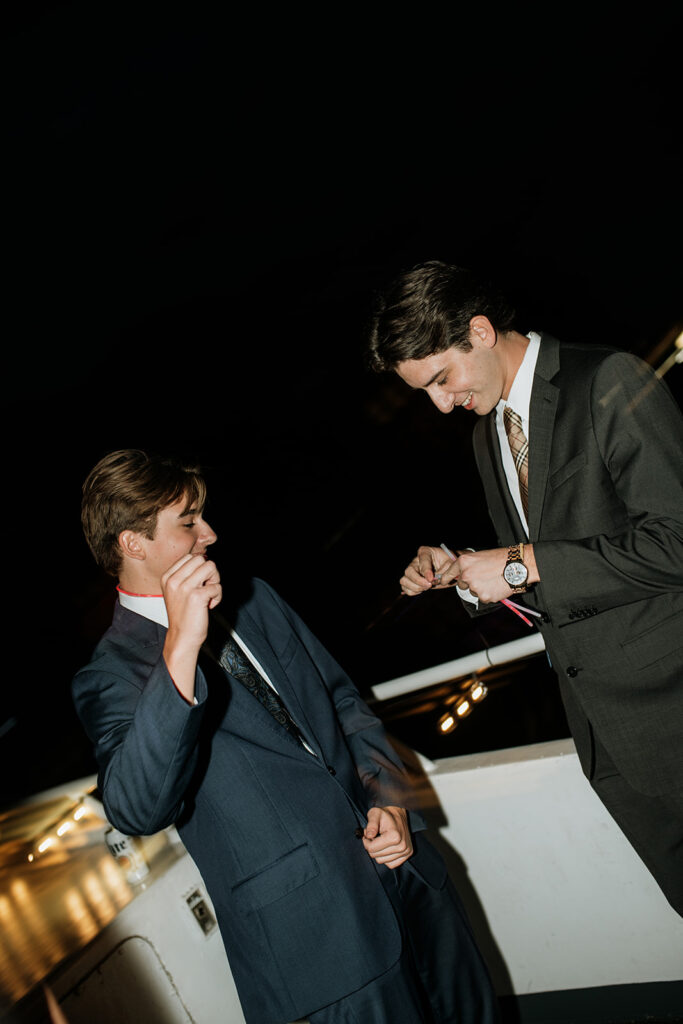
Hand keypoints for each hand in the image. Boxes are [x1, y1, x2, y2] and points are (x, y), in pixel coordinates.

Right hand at [161, 554, 221, 701]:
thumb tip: (205, 559)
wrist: (182, 638)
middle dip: (209, 572)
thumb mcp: (177, 591)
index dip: (200, 568)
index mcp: (167, 576)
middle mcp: (173, 580)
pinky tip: (210, 606)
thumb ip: (186, 575)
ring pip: (211, 567)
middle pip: (201, 559)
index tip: (198, 584)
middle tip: (206, 588)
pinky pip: (217, 586)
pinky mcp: (196, 596)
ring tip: (209, 595)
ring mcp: (184, 587)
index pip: (190, 557)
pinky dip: (218, 596)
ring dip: (215, 581)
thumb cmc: (183, 615)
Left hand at [362, 806, 412, 868]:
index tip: (367, 834)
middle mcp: (402, 846)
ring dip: (378, 852)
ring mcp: (406, 852)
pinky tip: (386, 847)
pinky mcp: (407, 855)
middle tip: (373, 836)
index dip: (365, 841)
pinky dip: (386, 857)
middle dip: (371, 847)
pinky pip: (390, 864)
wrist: (398, 815)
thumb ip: (371, 824)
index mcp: (395, 836)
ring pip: (382, 861)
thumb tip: (368, 836)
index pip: (371, 849)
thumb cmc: (385, 814)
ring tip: (380, 840)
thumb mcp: (375, 813)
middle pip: (376, 856)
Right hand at [400, 546, 459, 595]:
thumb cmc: (450, 564)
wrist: (450, 570)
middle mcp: (416, 561)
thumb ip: (443, 571)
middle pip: (409, 571)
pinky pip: (405, 587)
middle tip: (429, 585)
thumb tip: (433, 580)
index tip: (431, 579)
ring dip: (415, 587)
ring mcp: (412, 571)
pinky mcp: (411, 580)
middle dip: (418, 581)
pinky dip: (412, 591)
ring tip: (426, 588)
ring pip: (404, 580)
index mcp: (426, 552)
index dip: (425, 571)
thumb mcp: (451, 564)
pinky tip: (422, 590)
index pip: (422, 561)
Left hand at [454, 545, 537, 602]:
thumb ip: (468, 566)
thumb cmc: (500, 558)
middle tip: (483, 577)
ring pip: (473, 591)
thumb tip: (461, 574)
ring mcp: (474, 587)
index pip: (449, 573)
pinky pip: (483, 598)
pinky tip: (496, 586)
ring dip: (480, 588)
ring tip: (492, 579)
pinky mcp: (483, 597)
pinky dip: (489, 594)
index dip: (446, 578)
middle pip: (462, 584)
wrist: (516, 566)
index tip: (443, 581)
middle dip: (470, 583)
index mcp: (463, 562)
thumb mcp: (480, 557)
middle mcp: (466, 574)